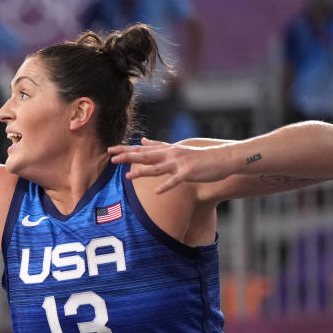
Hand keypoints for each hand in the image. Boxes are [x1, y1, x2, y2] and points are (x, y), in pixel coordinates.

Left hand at [107, 137, 230, 193]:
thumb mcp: (176, 148)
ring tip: (128, 176)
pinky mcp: (189, 173)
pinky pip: (175, 181)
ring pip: (157, 168)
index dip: (125, 150)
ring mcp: (179, 163)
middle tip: (112, 158)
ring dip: (142, 172)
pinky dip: (166, 186)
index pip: (141, 149)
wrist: (222, 157)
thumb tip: (142, 141)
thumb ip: (158, 146)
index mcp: (166, 150)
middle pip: (145, 156)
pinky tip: (157, 192)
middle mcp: (170, 154)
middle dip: (128, 157)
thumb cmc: (198, 156)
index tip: (110, 150)